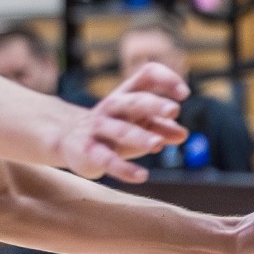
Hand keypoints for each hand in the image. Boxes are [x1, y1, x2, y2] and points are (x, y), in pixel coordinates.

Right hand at [53, 63, 188, 182]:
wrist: (68, 137)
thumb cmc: (114, 127)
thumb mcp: (139, 124)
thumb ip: (162, 127)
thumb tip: (182, 134)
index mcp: (128, 95)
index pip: (147, 76)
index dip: (165, 80)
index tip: (184, 93)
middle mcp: (113, 107)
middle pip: (134, 102)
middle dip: (154, 105)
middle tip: (174, 109)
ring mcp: (98, 128)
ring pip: (120, 130)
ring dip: (139, 136)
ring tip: (158, 144)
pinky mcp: (88, 150)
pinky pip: (107, 159)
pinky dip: (124, 169)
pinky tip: (142, 176)